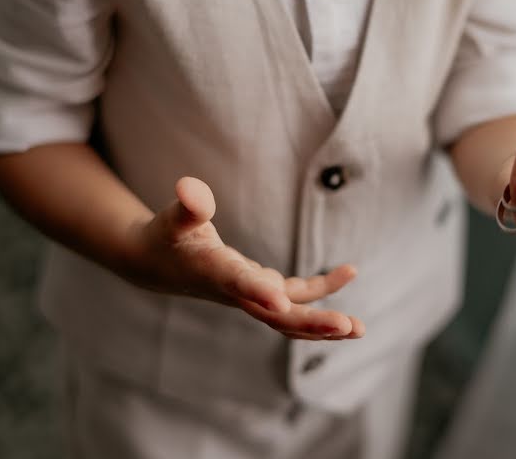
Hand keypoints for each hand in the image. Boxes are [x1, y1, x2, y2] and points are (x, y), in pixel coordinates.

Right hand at [124, 177, 364, 339]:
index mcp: (212, 272)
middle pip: (276, 316)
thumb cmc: (166, 236)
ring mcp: (251, 295)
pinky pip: (295, 298)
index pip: (236, 283)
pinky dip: (321, 290)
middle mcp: (235, 292)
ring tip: (360, 328)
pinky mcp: (260, 290)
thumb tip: (189, 186)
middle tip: (349, 325)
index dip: (257, 291)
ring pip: (290, 317)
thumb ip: (187, 205)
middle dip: (313, 322)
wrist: (156, 265)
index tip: (282, 302)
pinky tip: (349, 272)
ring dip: (324, 323)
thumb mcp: (172, 217)